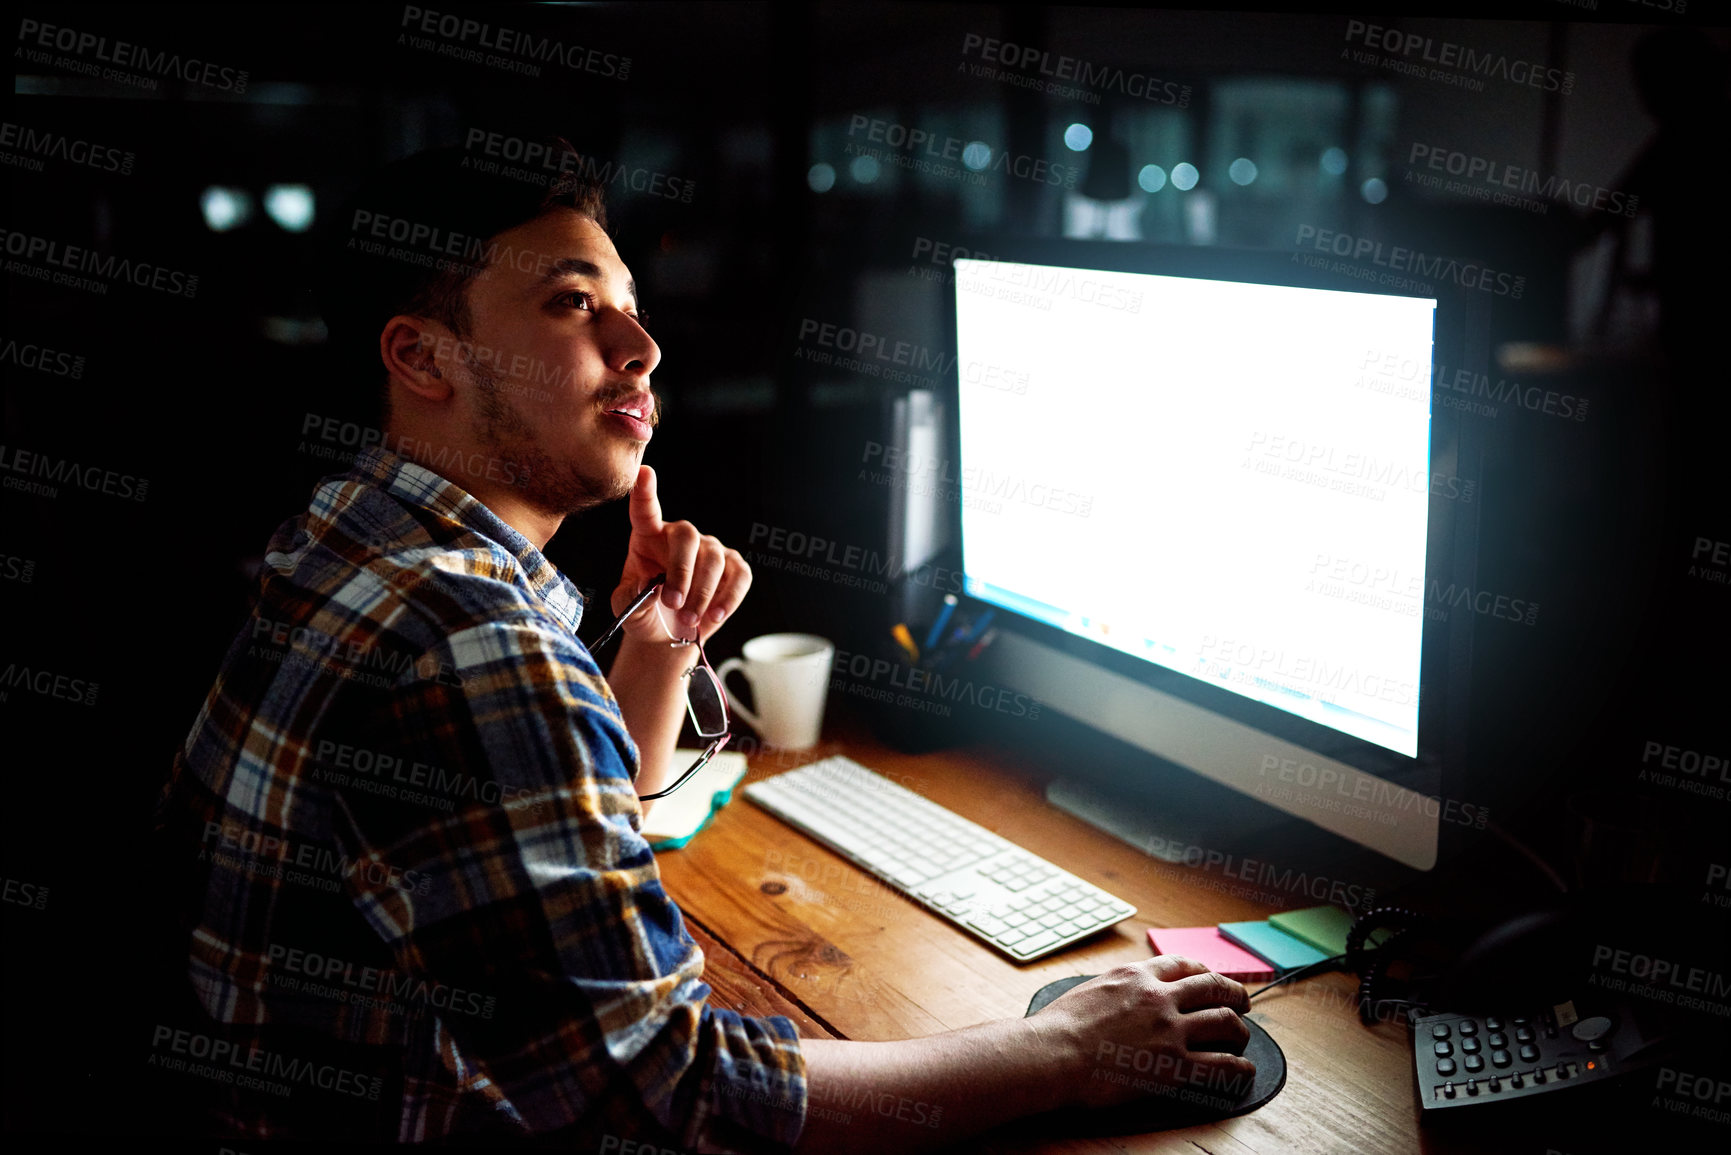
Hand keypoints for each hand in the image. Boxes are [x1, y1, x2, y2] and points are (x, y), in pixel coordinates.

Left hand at [612, 465, 750, 645]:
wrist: (669, 635)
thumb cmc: (646, 614)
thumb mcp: (628, 609)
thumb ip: (630, 598)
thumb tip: (647, 588)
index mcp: (648, 537)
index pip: (645, 511)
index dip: (644, 492)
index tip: (643, 473)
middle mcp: (680, 536)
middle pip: (687, 537)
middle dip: (682, 572)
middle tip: (673, 604)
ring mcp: (709, 549)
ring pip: (713, 560)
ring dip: (702, 594)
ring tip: (688, 620)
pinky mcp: (733, 567)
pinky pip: (739, 576)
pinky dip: (728, 599)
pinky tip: (714, 617)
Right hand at [1029, 954, 1255, 1109]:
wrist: (1052, 1053)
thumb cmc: (1058, 1027)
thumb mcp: (1089, 989)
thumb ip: (1116, 988)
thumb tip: (1122, 995)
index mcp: (1136, 976)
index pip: (1182, 964)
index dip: (1204, 971)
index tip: (1210, 978)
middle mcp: (1159, 997)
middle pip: (1213, 986)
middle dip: (1234, 993)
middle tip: (1242, 1002)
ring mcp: (1170, 1030)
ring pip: (1225, 1021)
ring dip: (1240, 1029)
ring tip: (1241, 1037)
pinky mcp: (1174, 1066)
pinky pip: (1222, 1065)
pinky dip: (1240, 1068)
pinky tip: (1244, 1071)